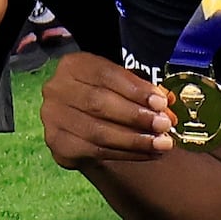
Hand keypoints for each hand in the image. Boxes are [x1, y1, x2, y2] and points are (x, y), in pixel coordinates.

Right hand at [33, 48, 183, 167]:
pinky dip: (126, 154)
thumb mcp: (122, 86)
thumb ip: (143, 92)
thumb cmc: (105, 98)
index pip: (105, 75)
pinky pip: (95, 151)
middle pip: (98, 103)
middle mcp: (56, 89)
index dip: (135, 89)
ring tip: (161, 144)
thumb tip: (167, 104)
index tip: (161, 102)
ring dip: (134, 139)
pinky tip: (147, 154)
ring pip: (98, 131)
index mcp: (73, 66)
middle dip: (135, 115)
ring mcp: (52, 118)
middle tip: (164, 125)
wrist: (81, 124)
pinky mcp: (58, 144)